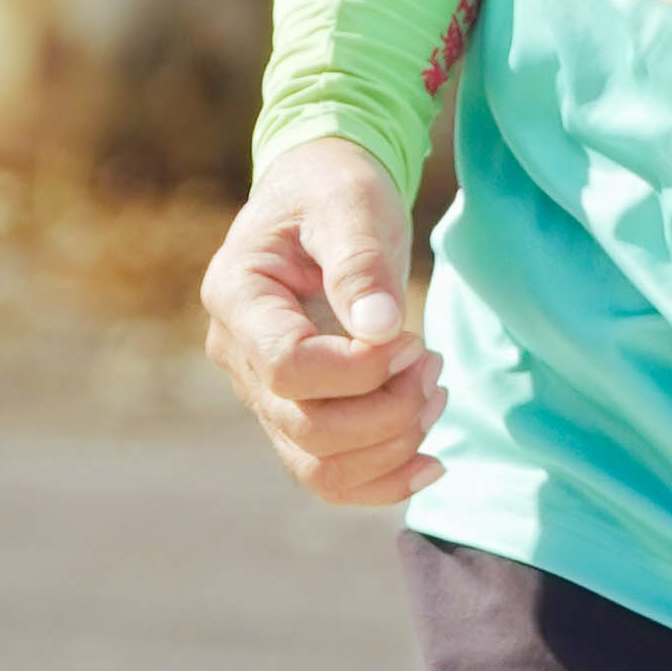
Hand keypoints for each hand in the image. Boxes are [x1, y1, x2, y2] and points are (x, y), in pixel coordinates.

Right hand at [201, 138, 440, 511]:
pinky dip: (383, 481)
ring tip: (435, 391)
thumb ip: (360, 262)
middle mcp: (236, 354)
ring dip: (392, 445)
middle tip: (432, 361)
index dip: (359, 370)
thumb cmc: (334, 190)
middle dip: (388, 410)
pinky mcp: (294, 413)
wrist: (322, 196)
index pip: (287, 368)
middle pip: (306, 428)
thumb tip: (382, 330)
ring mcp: (261, 391)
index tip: (407, 337)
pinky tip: (432, 461)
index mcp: (236, 296)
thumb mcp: (351, 204)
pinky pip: (328, 475)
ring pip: (317, 465)